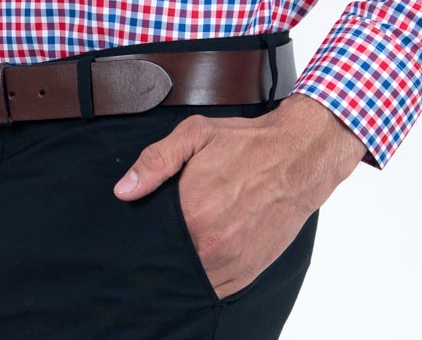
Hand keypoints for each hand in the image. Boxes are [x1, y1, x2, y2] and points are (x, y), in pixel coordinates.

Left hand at [113, 94, 366, 298]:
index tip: (144, 224)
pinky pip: (215, 287)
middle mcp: (211, 243)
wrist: (298, 156)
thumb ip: (156, 161)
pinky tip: (206, 251)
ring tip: (189, 238)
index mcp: (192, 211)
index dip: (145, 232)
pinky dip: (207, 274)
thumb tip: (124, 190)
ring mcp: (231, 262)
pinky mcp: (248, 272)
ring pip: (192, 277)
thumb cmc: (246, 143)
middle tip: (170, 227)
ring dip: (186, 263)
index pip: (151, 237)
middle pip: (170, 260)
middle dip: (164, 247)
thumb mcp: (195, 134)